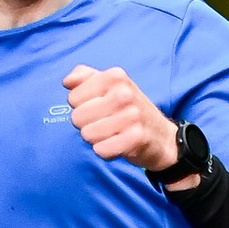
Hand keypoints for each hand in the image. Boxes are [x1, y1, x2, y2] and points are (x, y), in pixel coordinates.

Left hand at [64, 64, 179, 174]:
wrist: (161, 136)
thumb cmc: (129, 109)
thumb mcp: (110, 85)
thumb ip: (85, 76)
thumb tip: (67, 82)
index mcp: (115, 76)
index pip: (73, 98)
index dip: (81, 107)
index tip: (98, 107)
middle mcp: (124, 93)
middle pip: (77, 117)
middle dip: (86, 124)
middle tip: (105, 123)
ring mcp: (131, 116)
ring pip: (87, 135)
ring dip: (96, 139)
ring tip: (112, 133)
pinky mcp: (135, 138)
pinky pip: (100, 150)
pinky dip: (106, 151)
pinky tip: (118, 144)